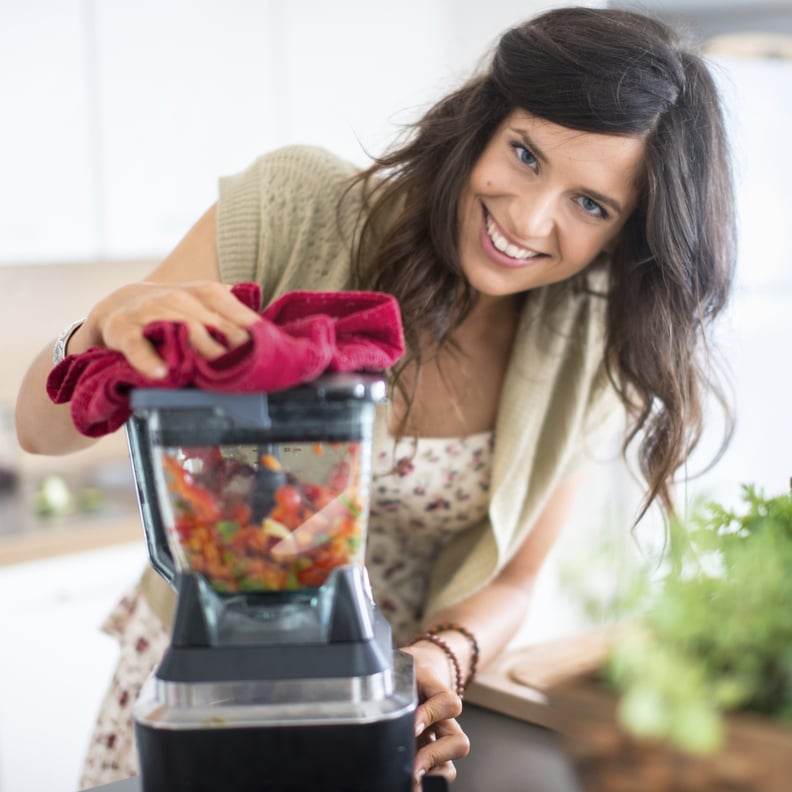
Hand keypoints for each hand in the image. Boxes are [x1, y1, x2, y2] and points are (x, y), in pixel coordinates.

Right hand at [83, 280, 261, 377]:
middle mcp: (179, 297)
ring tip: (210, 373)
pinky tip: (161, 374)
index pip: (233, 312)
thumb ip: (235, 319)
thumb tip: (272, 338)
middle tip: (243, 370)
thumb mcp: (207, 308)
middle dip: (227, 347)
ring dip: (196, 350)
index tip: (263, 354)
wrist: (121, 305)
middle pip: (210, 325)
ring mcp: (149, 311)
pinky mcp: (122, 329)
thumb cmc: (175, 313)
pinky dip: (148, 360)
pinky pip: (137, 346)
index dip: (248, 333)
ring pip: (178, 331)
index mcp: (206, 292)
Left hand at [402, 643, 470, 787]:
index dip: (432, 715)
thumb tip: (369, 694)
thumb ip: (388, 675)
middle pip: (458, 741)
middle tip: (414, 765)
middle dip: (435, 756)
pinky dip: (429, 777)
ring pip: (451, 763)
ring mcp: (440, 737)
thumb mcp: (397, 665)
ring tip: (413, 779)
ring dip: (435, 772)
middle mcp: (443, 719)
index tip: (413, 726)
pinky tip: (411, 780)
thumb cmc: (404, 669)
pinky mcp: (432, 750)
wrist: (415, 668)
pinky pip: (441, 769)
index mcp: (437, 692)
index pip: (447, 703)